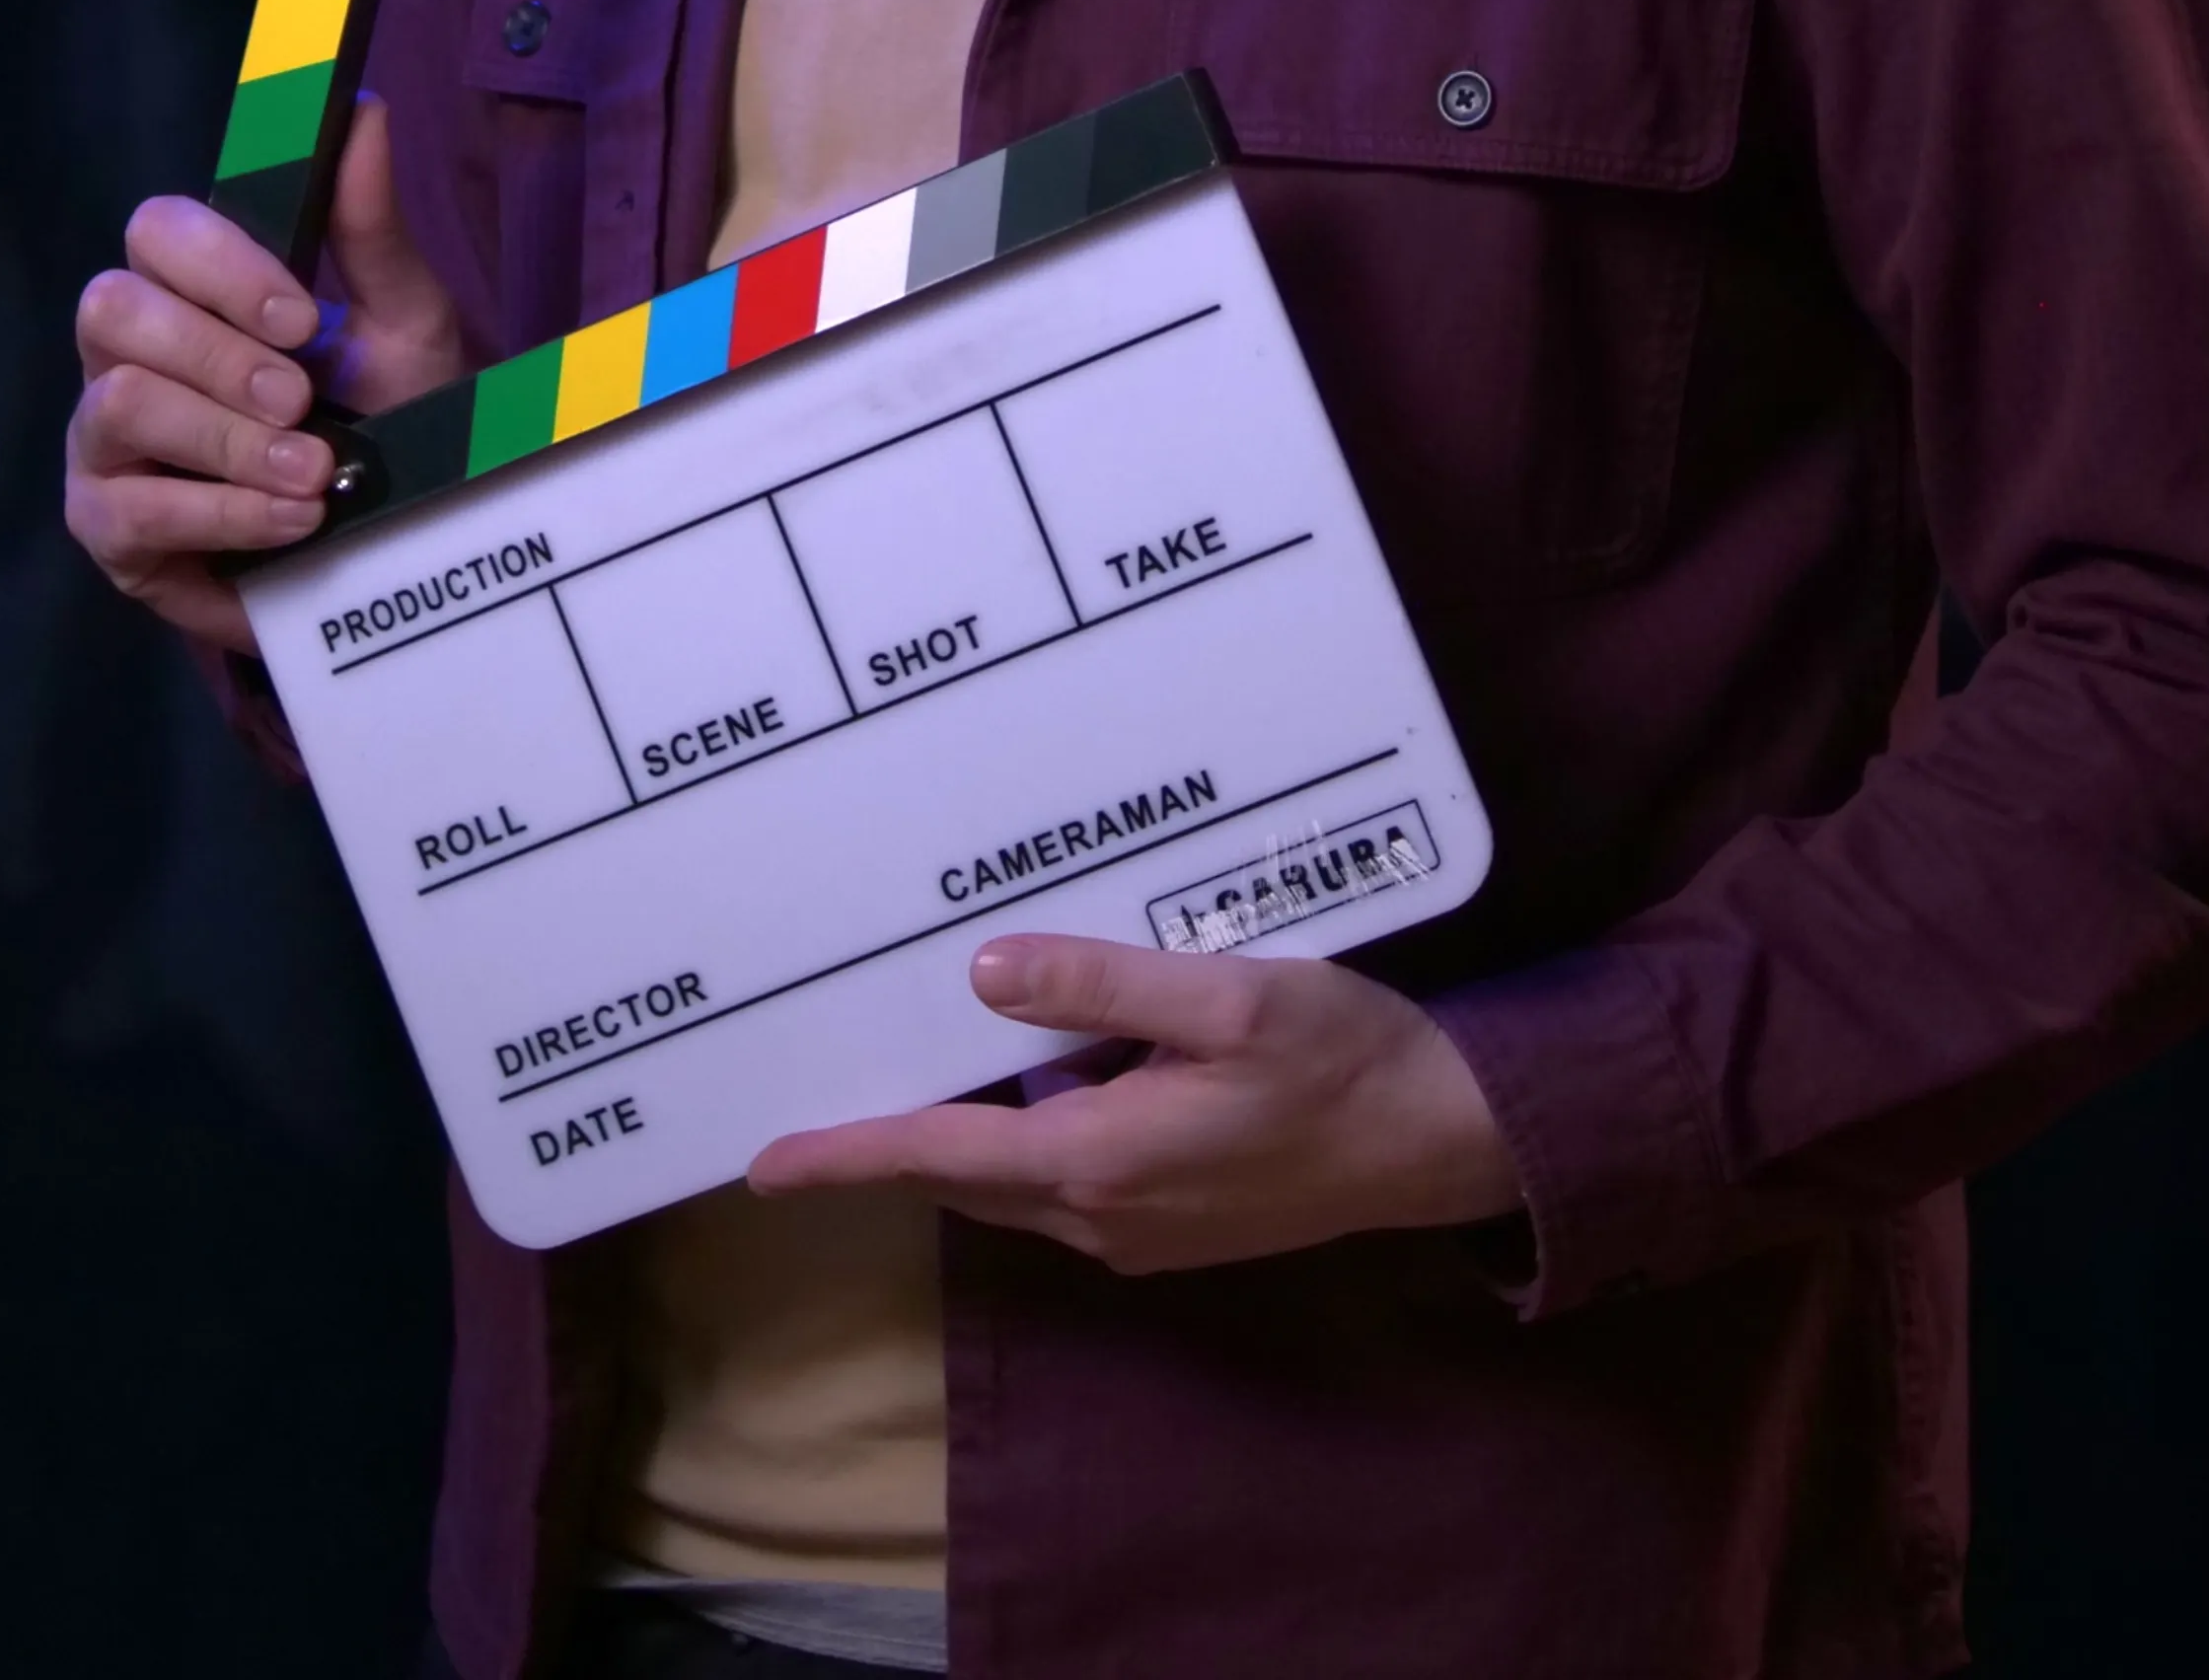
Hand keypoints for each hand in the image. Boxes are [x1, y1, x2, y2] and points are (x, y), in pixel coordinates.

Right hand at [61, 97, 465, 655]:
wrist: (399, 539)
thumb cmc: (390, 416)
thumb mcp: (405, 323)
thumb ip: (372, 225)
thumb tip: (363, 109)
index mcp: (189, 289)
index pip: (155, 231)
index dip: (220, 266)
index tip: (300, 317)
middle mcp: (126, 354)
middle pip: (111, 308)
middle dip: (214, 355)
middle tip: (301, 400)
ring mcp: (103, 440)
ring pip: (117, 405)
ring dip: (227, 441)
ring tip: (312, 474)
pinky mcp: (106, 525)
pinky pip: (128, 509)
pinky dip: (220, 512)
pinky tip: (289, 522)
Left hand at [741, 932, 1522, 1274]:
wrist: (1445, 1142)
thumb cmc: (1345, 1060)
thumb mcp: (1228, 996)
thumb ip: (1104, 985)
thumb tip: (986, 974)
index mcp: (1100, 1161)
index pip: (939, 1156)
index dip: (847, 1157)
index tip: (763, 1168)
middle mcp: (1103, 1218)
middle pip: (964, 1175)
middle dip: (891, 1141)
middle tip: (819, 1089)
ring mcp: (1140, 1234)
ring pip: (1015, 1181)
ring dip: (967, 1133)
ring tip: (923, 1057)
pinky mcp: (1174, 1227)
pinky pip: (1067, 1183)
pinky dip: (1031, 1136)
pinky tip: (1047, 1071)